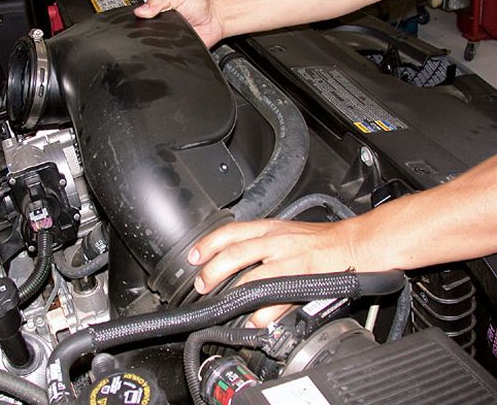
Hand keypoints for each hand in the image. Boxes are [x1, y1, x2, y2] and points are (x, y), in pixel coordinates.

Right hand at [133, 0, 224, 46]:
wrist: (216, 18)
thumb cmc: (199, 5)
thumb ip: (159, 0)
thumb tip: (141, 10)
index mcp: (158, 13)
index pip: (142, 19)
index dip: (138, 20)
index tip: (139, 18)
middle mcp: (162, 28)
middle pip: (147, 34)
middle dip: (148, 33)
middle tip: (157, 26)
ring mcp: (169, 40)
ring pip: (157, 47)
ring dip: (159, 43)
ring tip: (168, 35)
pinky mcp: (177, 51)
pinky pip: (170, 55)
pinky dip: (170, 52)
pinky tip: (173, 45)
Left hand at [187, 219, 358, 326]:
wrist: (356, 244)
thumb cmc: (321, 241)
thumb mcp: (287, 232)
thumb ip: (261, 243)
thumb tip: (234, 258)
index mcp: (270, 228)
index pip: (231, 231)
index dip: (208, 244)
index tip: (193, 257)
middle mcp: (277, 241)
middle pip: (234, 253)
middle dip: (212, 271)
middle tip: (202, 284)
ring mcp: (290, 260)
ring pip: (252, 277)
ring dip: (232, 293)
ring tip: (223, 305)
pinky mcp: (304, 279)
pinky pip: (278, 300)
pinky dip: (263, 314)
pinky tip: (256, 321)